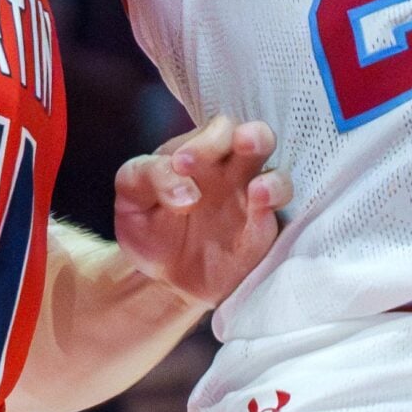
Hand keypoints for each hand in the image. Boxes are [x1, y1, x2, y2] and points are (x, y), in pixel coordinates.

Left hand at [113, 116, 289, 311]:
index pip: (216, 131)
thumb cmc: (151, 228)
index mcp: (204, 154)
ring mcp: (252, 204)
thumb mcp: (133, 199)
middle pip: (257, 137)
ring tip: (258, 190)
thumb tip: (184, 190)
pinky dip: (273, 215)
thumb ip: (147, 176)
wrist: (164, 281)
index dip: (203, 142)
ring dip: (274, 180)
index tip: (181, 164)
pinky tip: (260, 212)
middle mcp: (234, 171)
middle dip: (253, 136)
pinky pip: (277, 221)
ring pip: (279, 177)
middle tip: (241, 144)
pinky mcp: (261, 236)